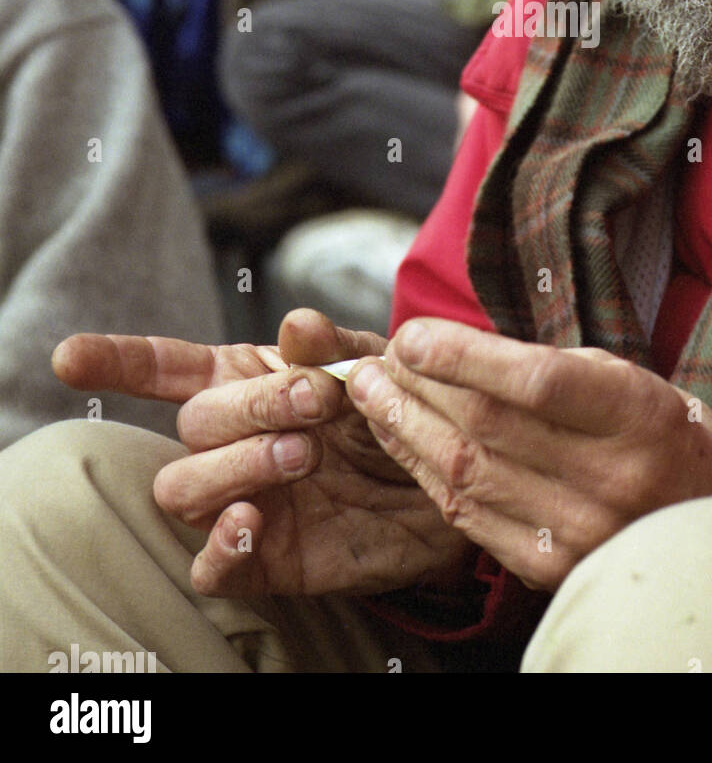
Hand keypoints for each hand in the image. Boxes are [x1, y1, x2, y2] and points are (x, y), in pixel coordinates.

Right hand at [52, 309, 474, 598]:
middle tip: (319, 401)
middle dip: (251, 405)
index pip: (168, 368)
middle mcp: (234, 439)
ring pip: (184, 488)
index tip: (69, 358)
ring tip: (303, 455)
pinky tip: (254, 518)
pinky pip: (211, 565)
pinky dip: (221, 545)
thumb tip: (295, 327)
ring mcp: (244, 498)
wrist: (461, 475)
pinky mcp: (268, 558)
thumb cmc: (407, 409)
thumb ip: (335, 348)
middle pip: (193, 421)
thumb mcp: (379, 366)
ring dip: (236, 464)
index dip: (119, 360)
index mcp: (248, 380)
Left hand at [348, 318, 711, 591]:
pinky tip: (401, 443)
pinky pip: (471, 517)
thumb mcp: (621, 376)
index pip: (536, 381)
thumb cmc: (662, 427)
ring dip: (405, 431)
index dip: (464, 356)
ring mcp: (582, 530)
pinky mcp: (554, 568)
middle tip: (371, 362)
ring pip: (468, 474)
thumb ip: (542, 368)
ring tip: (368, 396)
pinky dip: (427, 475)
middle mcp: (611, 476)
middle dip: (416, 390)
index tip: (410, 335)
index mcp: (636, 413)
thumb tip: (445, 351)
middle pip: (489, 429)